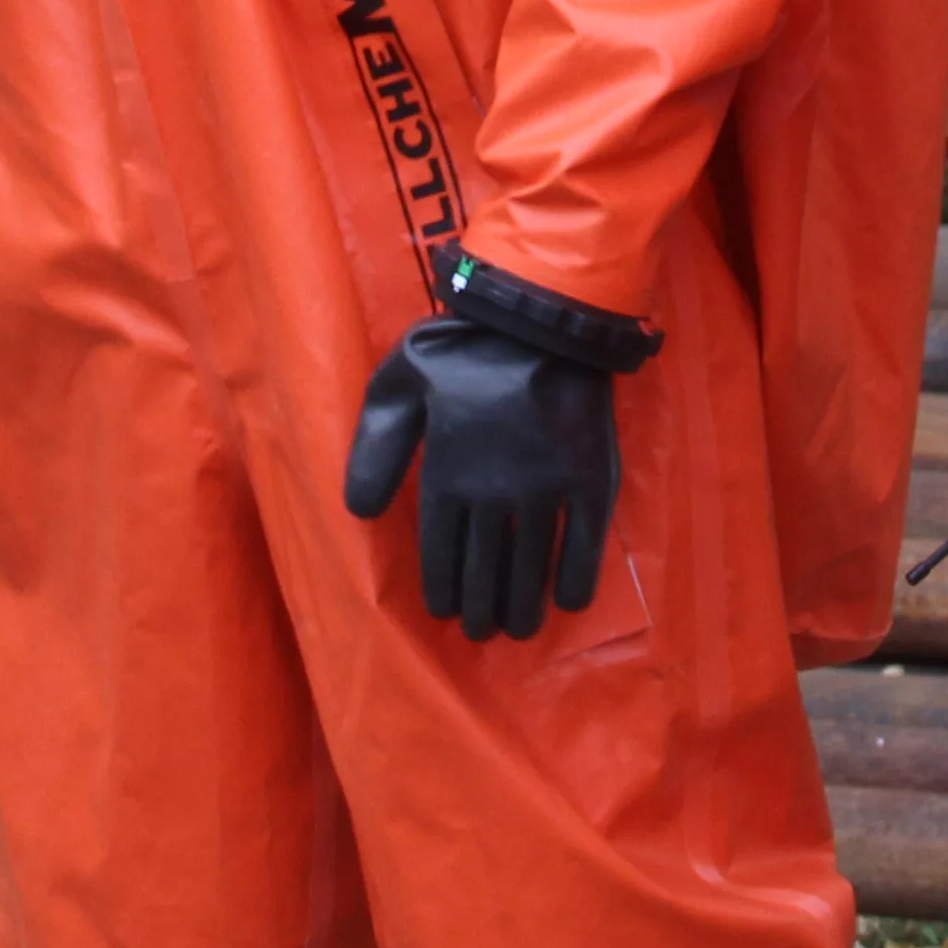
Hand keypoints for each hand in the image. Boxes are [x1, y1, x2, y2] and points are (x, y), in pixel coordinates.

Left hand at [341, 317, 623, 639]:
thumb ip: (375, 446)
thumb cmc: (466, 346)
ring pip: (531, 565)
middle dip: (481, 609)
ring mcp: (546, 489)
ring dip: (523, 606)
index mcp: (447, 475)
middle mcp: (494, 494)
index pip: (440, 551)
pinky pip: (585, 542)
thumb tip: (358, 513)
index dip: (442, 589)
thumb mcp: (400, 382)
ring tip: (518, 629)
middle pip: (485, 570)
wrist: (543, 316)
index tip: (445, 612)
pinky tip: (570, 601)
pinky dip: (577, 577)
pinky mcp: (589, 479)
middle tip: (482, 631)